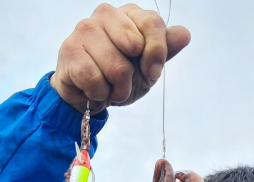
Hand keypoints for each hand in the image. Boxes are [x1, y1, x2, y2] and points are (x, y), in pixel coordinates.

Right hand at [51, 3, 190, 112]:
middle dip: (133, 75)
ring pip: (115, 67)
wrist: (89, 95)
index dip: (157, 51)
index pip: (152, 22)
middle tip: (125, 81)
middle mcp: (106, 14)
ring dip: (116, 89)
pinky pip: (94, 79)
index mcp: (129, 14)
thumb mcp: (147, 67)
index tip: (152, 72)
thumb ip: (164, 50)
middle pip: (133, 46)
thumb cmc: (120, 76)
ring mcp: (85, 29)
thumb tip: (184, 35)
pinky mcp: (69, 49)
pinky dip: (99, 93)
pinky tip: (93, 89)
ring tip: (108, 87)